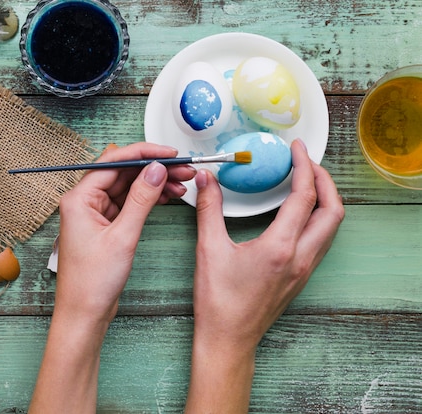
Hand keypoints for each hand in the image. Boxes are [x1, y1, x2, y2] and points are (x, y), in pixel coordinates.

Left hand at [55, 142, 195, 325]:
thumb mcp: (123, 237)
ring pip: (127, 188)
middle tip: (183, 170)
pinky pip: (128, 204)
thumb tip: (156, 170)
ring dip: (153, 184)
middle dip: (153, 169)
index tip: (170, 153)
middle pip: (122, 173)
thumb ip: (141, 200)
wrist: (84, 314)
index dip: (144, 153)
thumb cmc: (92, 282)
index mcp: (79, 199)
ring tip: (181, 185)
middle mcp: (84, 202)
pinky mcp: (105, 226)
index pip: (114, 162)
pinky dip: (147, 200)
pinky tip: (168, 197)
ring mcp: (94, 214)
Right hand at [185, 139, 344, 412]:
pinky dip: (317, 218)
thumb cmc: (218, 301)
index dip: (304, 167)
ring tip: (306, 182)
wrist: (228, 339)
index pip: (304, 197)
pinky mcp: (300, 277)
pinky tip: (297, 214)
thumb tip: (207, 180)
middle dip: (325, 180)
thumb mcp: (209, 250)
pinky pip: (321, 240)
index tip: (296, 149)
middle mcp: (300, 257)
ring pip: (331, 227)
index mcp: (280, 247)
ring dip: (325, 200)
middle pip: (333, 211)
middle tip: (307, 163)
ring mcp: (304, 269)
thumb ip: (209, 209)